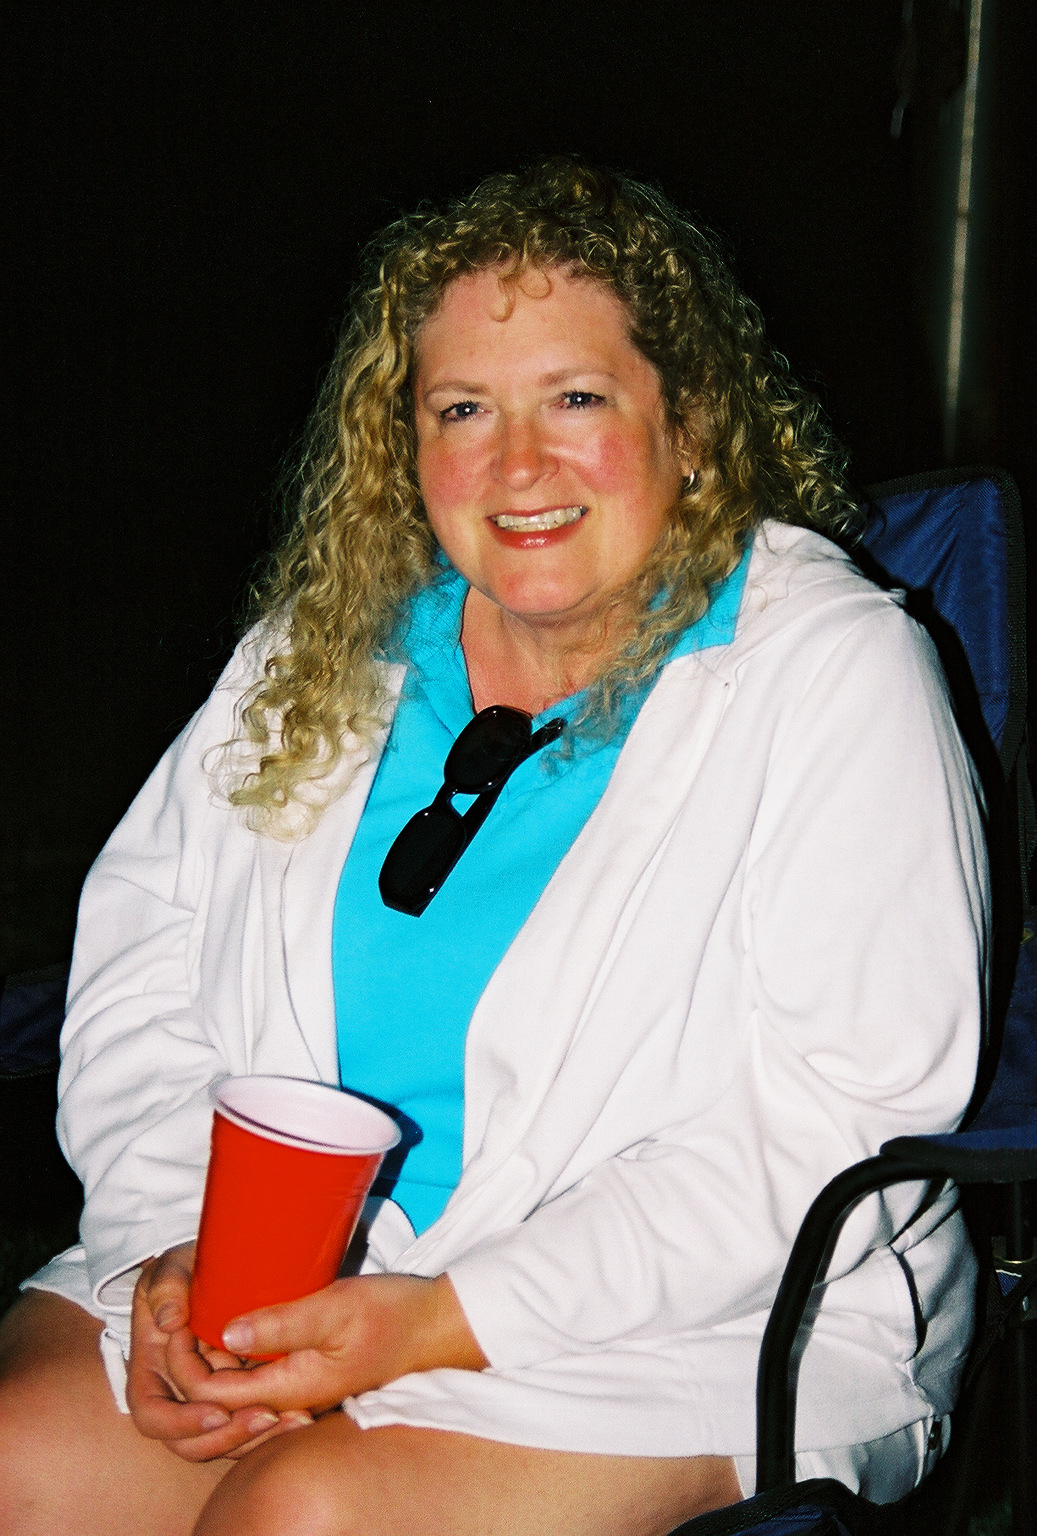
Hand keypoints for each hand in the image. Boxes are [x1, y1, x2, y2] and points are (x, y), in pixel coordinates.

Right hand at [126, 1243, 313, 1461]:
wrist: (218, 1265)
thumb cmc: (187, 1267)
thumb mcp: (173, 1268)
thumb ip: (166, 1286)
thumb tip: (170, 1321)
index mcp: (150, 1370)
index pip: (151, 1414)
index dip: (180, 1422)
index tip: (218, 1410)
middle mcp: (174, 1394)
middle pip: (188, 1442)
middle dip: (226, 1437)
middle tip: (265, 1417)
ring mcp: (203, 1400)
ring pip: (220, 1442)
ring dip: (252, 1438)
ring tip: (290, 1419)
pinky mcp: (234, 1396)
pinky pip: (244, 1425)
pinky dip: (269, 1429)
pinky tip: (301, 1416)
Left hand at [184, 1272, 487, 1416]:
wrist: (435, 1326)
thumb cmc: (392, 1315)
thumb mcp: (336, 1309)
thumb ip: (281, 1324)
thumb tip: (226, 1333)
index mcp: (292, 1387)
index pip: (214, 1395)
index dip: (185, 1364)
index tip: (175, 1322)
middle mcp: (289, 1395)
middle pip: (218, 1395)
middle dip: (190, 1361)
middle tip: (176, 1312)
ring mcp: (298, 1384)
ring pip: (236, 1382)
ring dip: (211, 1354)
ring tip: (197, 1308)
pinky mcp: (307, 1369)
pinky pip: (258, 1369)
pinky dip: (237, 1349)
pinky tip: (234, 1315)